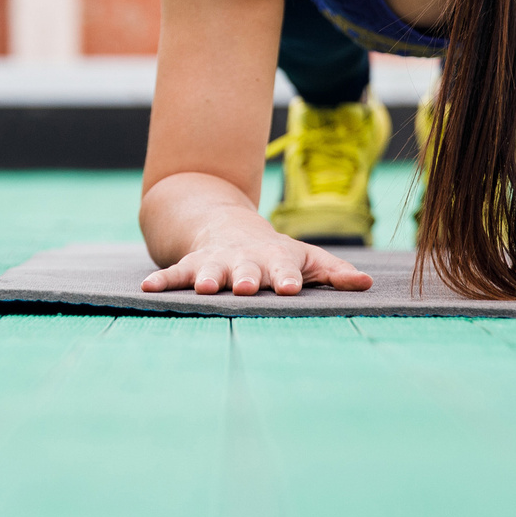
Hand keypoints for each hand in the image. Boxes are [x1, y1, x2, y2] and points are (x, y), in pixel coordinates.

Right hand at [140, 222, 373, 296]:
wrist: (229, 226)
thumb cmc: (276, 253)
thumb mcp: (307, 259)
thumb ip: (335, 273)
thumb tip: (367, 285)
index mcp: (275, 261)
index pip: (283, 271)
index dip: (285, 279)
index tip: (288, 289)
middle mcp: (244, 262)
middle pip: (246, 270)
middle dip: (246, 278)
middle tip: (247, 287)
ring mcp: (217, 263)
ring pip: (210, 271)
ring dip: (207, 279)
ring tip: (205, 289)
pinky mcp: (192, 265)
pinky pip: (175, 274)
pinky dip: (162, 281)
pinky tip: (147, 290)